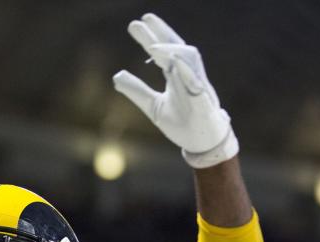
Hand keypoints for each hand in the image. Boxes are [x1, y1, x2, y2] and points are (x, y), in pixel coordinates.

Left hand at [113, 13, 237, 168]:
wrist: (201, 143)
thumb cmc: (181, 123)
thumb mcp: (153, 106)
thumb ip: (137, 91)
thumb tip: (116, 76)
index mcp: (176, 75)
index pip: (163, 51)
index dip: (151, 36)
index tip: (137, 23)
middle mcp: (187, 75)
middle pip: (176, 47)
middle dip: (161, 33)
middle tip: (142, 20)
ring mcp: (197, 86)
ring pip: (189, 59)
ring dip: (172, 50)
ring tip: (152, 46)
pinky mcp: (203, 102)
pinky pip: (196, 83)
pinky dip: (185, 72)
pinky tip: (172, 63)